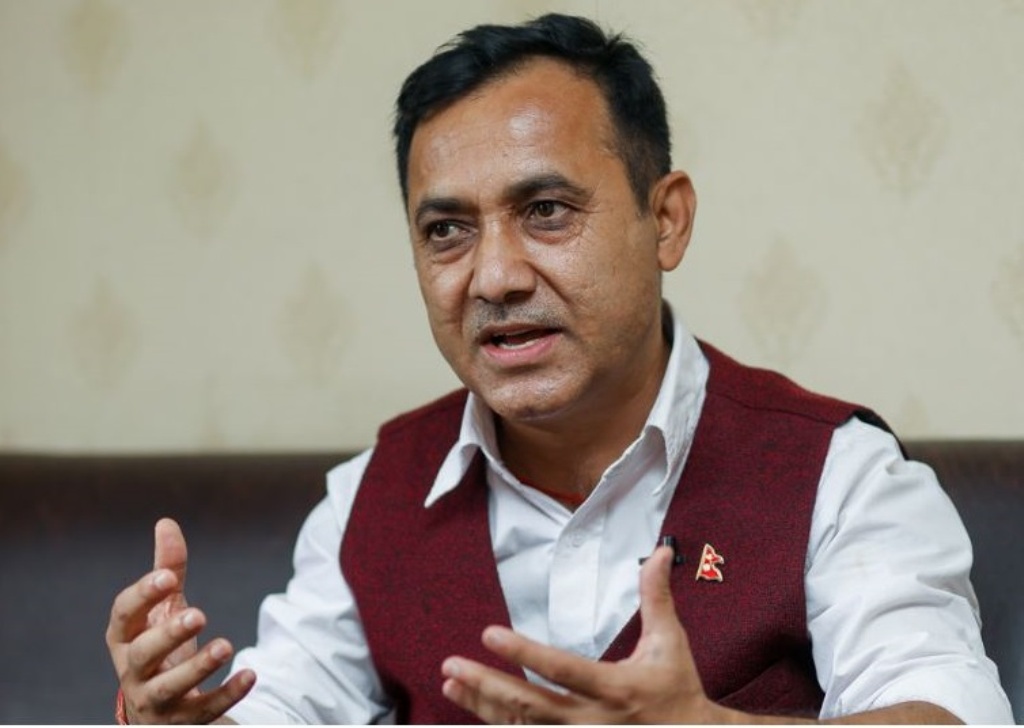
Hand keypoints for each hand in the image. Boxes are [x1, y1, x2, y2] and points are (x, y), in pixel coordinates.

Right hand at [105, 518, 254, 723]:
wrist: (166, 711)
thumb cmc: (162, 649)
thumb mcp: (164, 609)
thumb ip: (167, 569)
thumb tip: (166, 523)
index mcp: (125, 639)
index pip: (123, 616)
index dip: (142, 596)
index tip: (167, 577)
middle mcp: (133, 672)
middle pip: (142, 655)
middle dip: (167, 635)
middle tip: (200, 614)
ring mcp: (156, 701)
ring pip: (168, 689)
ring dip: (198, 667)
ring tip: (227, 645)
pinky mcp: (183, 722)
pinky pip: (204, 711)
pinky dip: (227, 693)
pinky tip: (251, 673)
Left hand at [440, 545, 731, 723]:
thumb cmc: (676, 689)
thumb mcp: (669, 642)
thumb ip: (656, 596)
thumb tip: (660, 552)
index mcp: (614, 688)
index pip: (560, 669)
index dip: (523, 652)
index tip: (489, 635)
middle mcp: (592, 720)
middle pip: (529, 704)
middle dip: (486, 685)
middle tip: (451, 666)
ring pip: (522, 725)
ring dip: (483, 705)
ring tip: (451, 685)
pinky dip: (499, 724)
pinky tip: (475, 708)